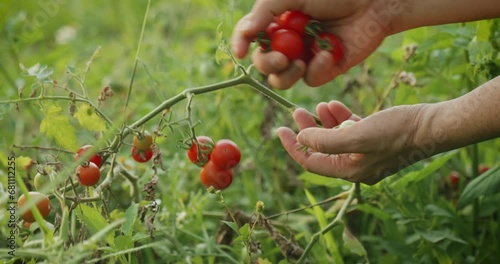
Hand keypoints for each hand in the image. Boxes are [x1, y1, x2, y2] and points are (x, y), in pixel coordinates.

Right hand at [231, 0, 393, 88]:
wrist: (373, 3)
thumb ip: (264, 13)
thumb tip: (243, 37)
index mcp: (277, 22)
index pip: (250, 37)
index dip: (241, 44)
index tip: (240, 52)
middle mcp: (288, 42)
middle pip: (264, 64)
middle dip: (267, 64)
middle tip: (281, 58)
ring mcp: (305, 57)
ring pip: (282, 79)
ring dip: (286, 74)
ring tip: (300, 62)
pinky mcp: (325, 70)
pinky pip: (310, 79)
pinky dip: (316, 68)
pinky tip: (328, 52)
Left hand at [276, 101, 429, 184]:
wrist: (431, 125)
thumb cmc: (397, 131)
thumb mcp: (357, 135)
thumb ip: (326, 140)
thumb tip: (303, 138)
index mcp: (349, 171)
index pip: (311, 162)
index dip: (293, 146)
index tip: (280, 129)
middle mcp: (356, 166)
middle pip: (322, 149)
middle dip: (308, 129)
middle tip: (296, 111)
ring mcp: (366, 153)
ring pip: (335, 137)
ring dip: (324, 121)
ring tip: (319, 104)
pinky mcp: (375, 140)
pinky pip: (351, 130)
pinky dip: (341, 118)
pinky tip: (334, 106)